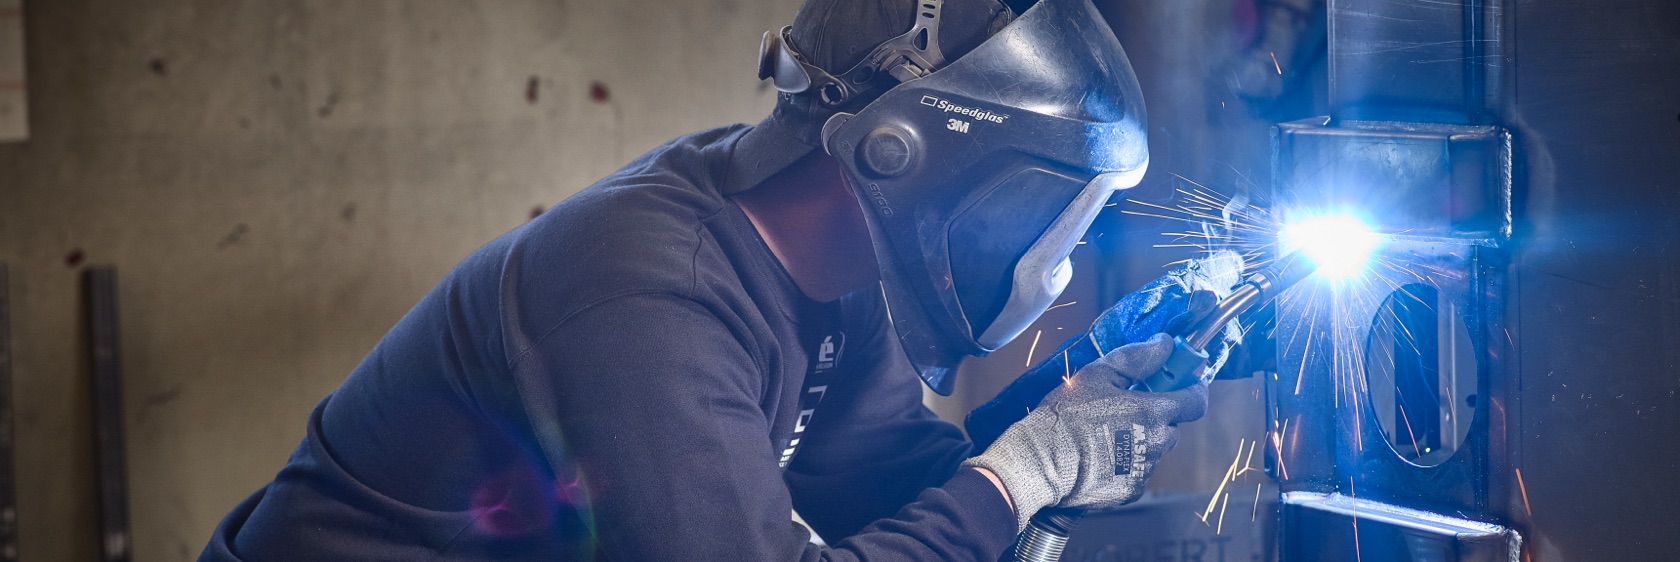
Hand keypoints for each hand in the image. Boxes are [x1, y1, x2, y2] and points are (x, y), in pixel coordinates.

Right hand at [962, 335, 1208, 531]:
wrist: (1041, 464)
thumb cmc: (1067, 415)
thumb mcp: (1097, 374)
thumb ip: (1137, 357)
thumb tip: (1165, 344)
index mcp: (1152, 412)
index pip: (1195, 401)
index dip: (1194, 389)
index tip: (1185, 382)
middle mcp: (1156, 443)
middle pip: (1173, 428)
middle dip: (1159, 417)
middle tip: (1130, 409)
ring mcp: (1144, 469)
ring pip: (1154, 451)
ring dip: (1141, 440)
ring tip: (1107, 435)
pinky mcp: (1131, 490)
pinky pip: (1138, 472)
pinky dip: (1127, 463)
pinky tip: (1101, 457)